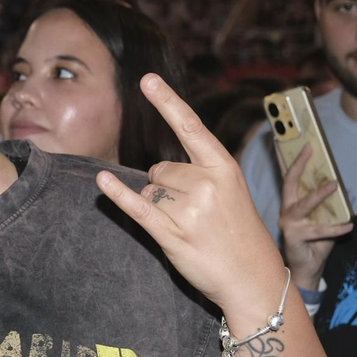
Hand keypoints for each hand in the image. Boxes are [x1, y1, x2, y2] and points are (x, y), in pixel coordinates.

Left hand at [95, 74, 286, 313]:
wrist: (253, 277)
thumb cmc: (237, 231)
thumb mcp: (231, 191)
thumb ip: (200, 171)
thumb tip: (156, 168)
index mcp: (223, 167)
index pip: (189, 127)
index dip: (166, 101)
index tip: (146, 79)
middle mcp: (206, 183)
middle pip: (159, 169)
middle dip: (167, 187)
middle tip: (195, 213)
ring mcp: (189, 209)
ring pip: (149, 190)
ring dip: (159, 206)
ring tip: (188, 227)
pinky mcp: (172, 233)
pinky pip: (137, 207)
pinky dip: (117, 195)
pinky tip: (102, 183)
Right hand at [278, 143, 352, 290]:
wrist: (307, 269)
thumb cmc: (315, 242)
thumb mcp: (321, 219)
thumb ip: (326, 205)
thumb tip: (338, 184)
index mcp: (292, 204)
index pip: (290, 178)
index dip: (291, 159)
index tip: (296, 141)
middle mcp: (287, 211)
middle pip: (290, 183)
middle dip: (298, 164)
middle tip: (308, 148)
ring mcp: (290, 224)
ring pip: (304, 205)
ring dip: (319, 194)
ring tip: (334, 184)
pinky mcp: (296, 237)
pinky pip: (319, 230)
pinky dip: (336, 228)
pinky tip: (349, 225)